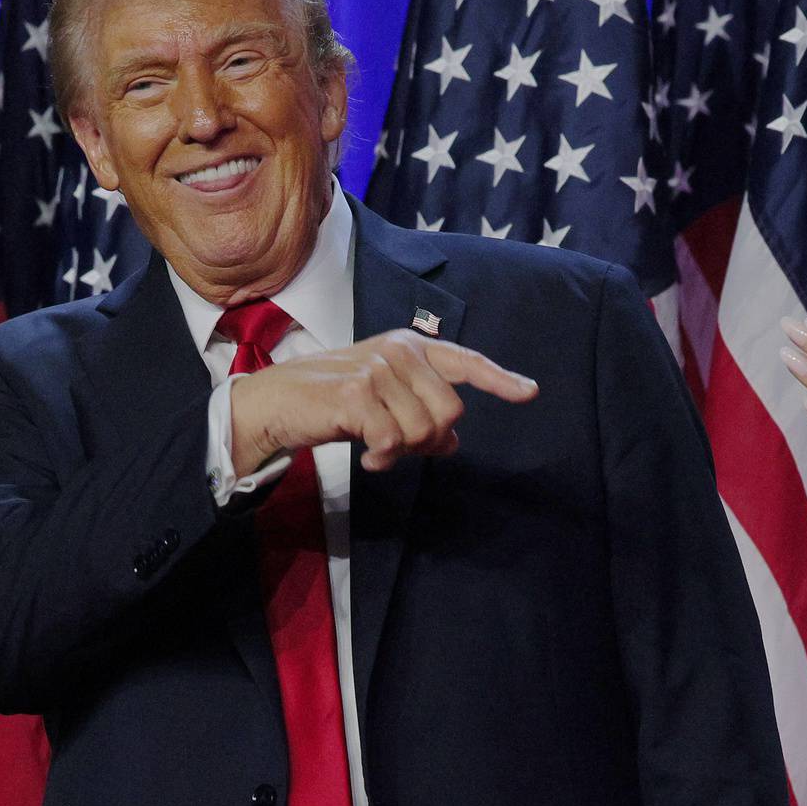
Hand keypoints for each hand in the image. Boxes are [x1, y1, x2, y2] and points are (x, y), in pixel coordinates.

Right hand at [230, 329, 537, 472]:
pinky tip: (367, 456)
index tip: (530, 392)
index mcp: (410, 347)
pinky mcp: (356, 393)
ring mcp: (378, 369)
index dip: (500, 380)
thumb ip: (421, 417)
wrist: (276, 403)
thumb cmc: (333, 402)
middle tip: (401, 447)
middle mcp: (399, 351)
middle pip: (450, 411)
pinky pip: (394, 440)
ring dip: (403, 452)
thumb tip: (453, 443)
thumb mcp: (384, 406)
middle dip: (431, 439)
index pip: (466, 361)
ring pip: (424, 429)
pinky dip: (385, 458)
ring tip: (378, 450)